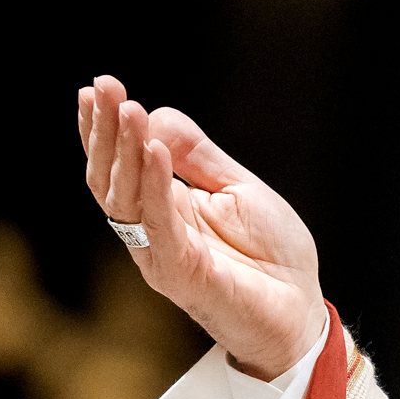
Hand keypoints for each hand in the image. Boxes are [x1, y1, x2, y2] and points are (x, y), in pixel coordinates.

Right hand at [78, 75, 323, 378]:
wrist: (301, 310)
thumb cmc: (271, 256)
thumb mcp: (236, 189)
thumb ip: (197, 156)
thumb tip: (154, 115)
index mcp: (162, 210)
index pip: (119, 165)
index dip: (103, 129)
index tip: (98, 87)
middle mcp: (152, 232)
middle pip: (110, 178)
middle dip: (104, 131)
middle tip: (102, 88)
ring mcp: (162, 254)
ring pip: (124, 199)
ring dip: (124, 150)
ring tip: (127, 108)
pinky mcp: (183, 273)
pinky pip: (159, 224)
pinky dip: (154, 184)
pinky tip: (153, 149)